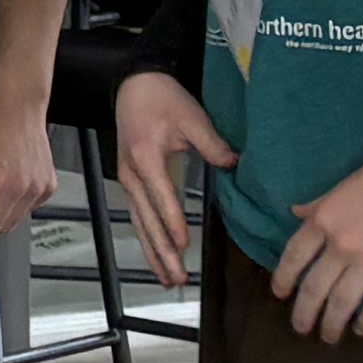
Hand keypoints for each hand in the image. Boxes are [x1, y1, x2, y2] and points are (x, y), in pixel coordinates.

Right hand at [113, 69, 234, 287]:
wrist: (134, 83)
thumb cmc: (162, 98)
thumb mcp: (191, 116)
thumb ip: (212, 143)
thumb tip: (233, 164)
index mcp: (146, 158)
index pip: (161, 197)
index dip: (172, 222)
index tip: (182, 245)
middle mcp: (131, 174)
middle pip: (146, 220)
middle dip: (161, 252)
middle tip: (177, 278)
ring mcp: (128, 180)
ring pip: (140, 224)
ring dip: (153, 253)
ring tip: (168, 278)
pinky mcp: (131, 182)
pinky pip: (138, 216)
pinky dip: (148, 239)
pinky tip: (158, 257)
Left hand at [267, 159, 362, 338]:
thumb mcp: (340, 187)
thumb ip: (317, 206)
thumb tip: (296, 213)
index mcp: (322, 223)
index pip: (293, 258)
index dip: (283, 279)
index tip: (281, 294)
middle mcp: (340, 247)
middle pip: (315, 288)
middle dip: (304, 313)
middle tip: (301, 328)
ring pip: (343, 302)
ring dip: (332, 324)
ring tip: (328, 336)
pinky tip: (362, 329)